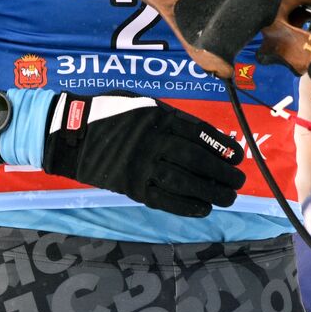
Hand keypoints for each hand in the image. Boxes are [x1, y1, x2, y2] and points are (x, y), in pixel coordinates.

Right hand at [41, 92, 245, 217]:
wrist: (71, 133)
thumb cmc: (110, 112)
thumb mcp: (142, 103)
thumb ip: (171, 117)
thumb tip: (204, 136)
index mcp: (159, 116)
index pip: (199, 133)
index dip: (221, 147)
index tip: (237, 156)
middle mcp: (154, 141)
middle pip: (196, 159)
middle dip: (221, 172)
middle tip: (239, 181)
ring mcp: (142, 165)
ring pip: (184, 181)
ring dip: (210, 192)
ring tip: (228, 197)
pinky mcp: (131, 186)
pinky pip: (163, 199)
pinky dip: (186, 206)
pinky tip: (203, 209)